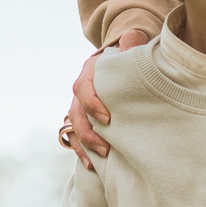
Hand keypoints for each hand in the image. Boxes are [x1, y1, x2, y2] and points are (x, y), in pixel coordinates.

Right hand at [65, 29, 151, 171]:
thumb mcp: (132, 43)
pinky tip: (91, 166)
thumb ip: (132, 41)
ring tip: (99, 159)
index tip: (107, 119)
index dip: (92, 104)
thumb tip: (132, 40)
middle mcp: (80, 88)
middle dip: (88, 132)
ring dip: (83, 144)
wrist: (122, 59)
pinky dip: (81, 150)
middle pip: (75, 112)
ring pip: (72, 126)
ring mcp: (79, 104)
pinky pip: (74, 136)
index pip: (83, 88)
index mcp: (90, 71)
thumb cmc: (129, 53)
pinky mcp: (82, 118)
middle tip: (106, 148)